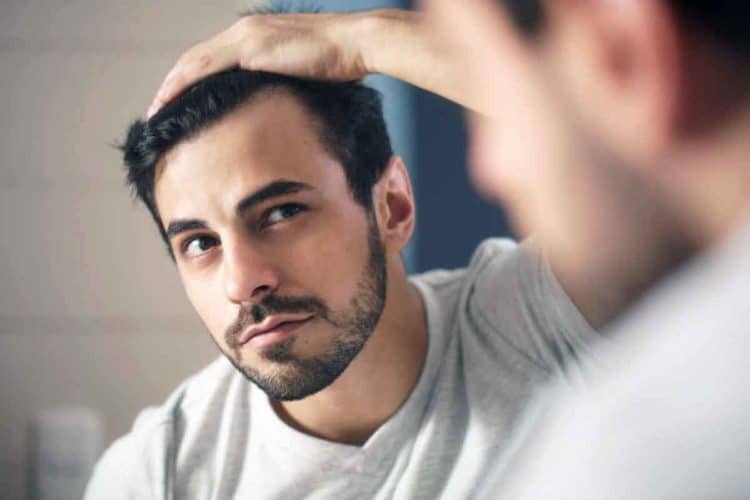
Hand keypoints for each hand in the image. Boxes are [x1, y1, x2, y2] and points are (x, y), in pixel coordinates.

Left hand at [148, 12, 370, 116]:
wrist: (356, 43)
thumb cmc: (341, 61)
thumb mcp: (304, 74)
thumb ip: (284, 83)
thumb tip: (276, 107)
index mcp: (256, 35)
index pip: (212, 58)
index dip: (191, 80)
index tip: (178, 102)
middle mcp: (245, 30)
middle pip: (196, 58)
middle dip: (173, 84)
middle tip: (157, 109)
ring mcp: (246, 37)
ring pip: (194, 62)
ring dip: (171, 86)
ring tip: (156, 110)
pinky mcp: (251, 49)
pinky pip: (206, 68)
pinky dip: (184, 85)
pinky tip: (171, 101)